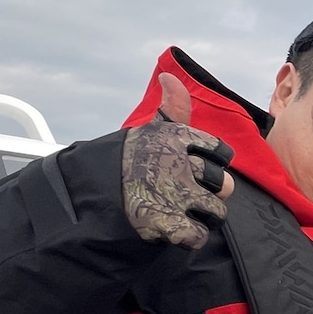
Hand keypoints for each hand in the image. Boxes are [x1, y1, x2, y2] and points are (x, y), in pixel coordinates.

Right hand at [121, 73, 235, 249]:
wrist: (88, 193)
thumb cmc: (128, 162)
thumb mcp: (149, 132)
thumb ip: (172, 109)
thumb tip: (169, 76)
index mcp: (176, 138)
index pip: (221, 152)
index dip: (212, 164)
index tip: (194, 168)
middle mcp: (177, 163)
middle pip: (224, 184)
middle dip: (210, 193)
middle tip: (185, 194)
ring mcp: (174, 195)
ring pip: (217, 212)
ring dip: (203, 217)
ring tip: (179, 211)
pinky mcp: (167, 223)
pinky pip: (199, 236)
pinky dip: (189, 238)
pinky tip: (172, 229)